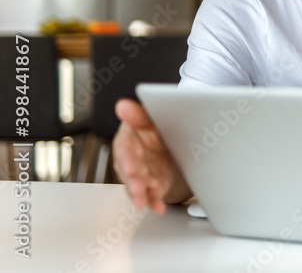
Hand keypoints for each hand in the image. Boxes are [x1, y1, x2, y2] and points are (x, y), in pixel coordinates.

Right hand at [111, 99, 191, 213]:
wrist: (167, 139)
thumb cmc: (152, 128)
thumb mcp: (148, 118)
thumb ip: (137, 114)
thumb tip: (122, 105)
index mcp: (127, 142)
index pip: (124, 151)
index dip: (127, 160)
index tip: (131, 168)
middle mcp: (130, 161)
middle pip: (129, 172)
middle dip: (133, 181)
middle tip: (138, 189)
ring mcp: (141, 175)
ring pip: (137, 186)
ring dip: (140, 195)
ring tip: (143, 202)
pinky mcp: (151, 185)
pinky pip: (151, 196)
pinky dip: (154, 202)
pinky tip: (158, 208)